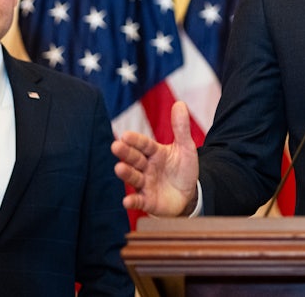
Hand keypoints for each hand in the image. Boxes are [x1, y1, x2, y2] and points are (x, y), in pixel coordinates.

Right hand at [111, 101, 198, 215]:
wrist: (189, 194)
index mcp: (155, 152)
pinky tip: (126, 201)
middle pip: (135, 158)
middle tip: (115, 146)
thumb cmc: (183, 169)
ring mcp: (146, 184)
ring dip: (126, 173)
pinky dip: (132, 202)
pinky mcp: (147, 201)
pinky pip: (139, 201)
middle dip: (125, 153)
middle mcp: (146, 167)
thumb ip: (181, 128)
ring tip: (119, 168)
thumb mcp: (185, 148)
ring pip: (134, 177)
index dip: (136, 140)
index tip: (125, 135)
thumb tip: (180, 103)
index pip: (144, 144)